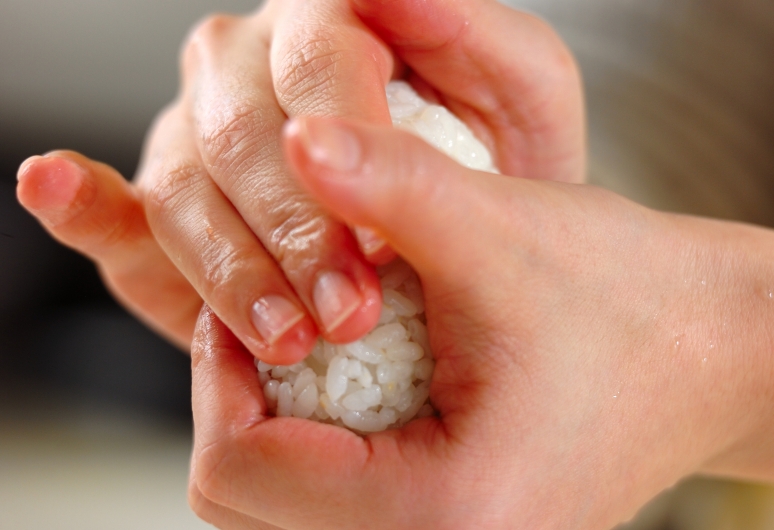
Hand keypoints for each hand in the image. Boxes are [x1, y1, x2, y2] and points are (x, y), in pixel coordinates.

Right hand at [16, 0, 583, 361]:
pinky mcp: (164, 215)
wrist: (467, 250)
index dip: (342, 137)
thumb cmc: (496, 166)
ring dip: (231, 269)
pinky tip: (57, 188)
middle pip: (241, 128)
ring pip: (185, 190)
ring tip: (288, 339)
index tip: (385, 233)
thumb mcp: (517, 95)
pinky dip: (83, 208)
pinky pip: (116, 210)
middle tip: (349, 312)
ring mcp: (199, 140)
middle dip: (294, 228)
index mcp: (333, 28)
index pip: (317, 56)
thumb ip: (470, 31)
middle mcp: (252, 73)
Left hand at [187, 116, 773, 528]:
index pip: (239, 474)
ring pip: (282, 512)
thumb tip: (300, 142)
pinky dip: (316, 446)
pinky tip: (354, 378)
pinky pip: (335, 507)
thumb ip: (390, 184)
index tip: (246, 303)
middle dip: (240, 404)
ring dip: (274, 426)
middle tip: (282, 321)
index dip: (218, 372)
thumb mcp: (502, 235)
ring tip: (321, 343)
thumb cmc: (632, 303)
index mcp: (446, 516)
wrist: (712, 349)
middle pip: (245, 506)